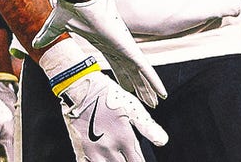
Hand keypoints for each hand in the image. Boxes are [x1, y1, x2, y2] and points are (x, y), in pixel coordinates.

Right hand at [33, 0, 165, 106]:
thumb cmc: (72, 7)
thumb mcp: (57, 27)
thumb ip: (49, 35)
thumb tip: (34, 42)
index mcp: (103, 43)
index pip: (115, 64)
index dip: (122, 76)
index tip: (127, 86)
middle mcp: (116, 46)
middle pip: (130, 71)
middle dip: (138, 86)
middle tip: (147, 100)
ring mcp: (124, 47)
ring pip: (140, 74)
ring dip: (149, 88)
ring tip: (158, 101)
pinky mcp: (128, 47)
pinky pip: (145, 68)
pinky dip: (154, 81)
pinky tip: (162, 92)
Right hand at [41, 39, 167, 161]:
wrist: (78, 87)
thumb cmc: (105, 94)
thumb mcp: (131, 107)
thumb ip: (148, 127)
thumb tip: (163, 141)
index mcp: (124, 138)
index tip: (139, 161)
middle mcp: (109, 148)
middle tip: (127, 159)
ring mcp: (93, 150)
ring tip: (115, 160)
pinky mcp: (80, 149)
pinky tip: (100, 160)